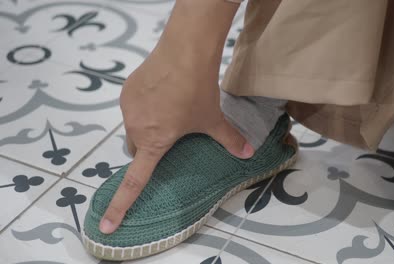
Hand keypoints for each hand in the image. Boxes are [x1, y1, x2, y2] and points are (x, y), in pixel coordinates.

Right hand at [99, 49, 253, 233]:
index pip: (135, 181)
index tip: (106, 225)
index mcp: (154, 142)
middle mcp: (136, 128)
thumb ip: (229, 139)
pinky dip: (143, 108)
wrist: (184, 52)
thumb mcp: (213, 119)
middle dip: (149, 149)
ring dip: (146, 126)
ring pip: (133, 127)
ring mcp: (128, 108)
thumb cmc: (198, 91)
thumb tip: (248, 153)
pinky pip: (132, 107)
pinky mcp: (126, 90)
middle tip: (169, 136)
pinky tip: (161, 95)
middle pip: (137, 149)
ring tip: (168, 109)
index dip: (120, 205)